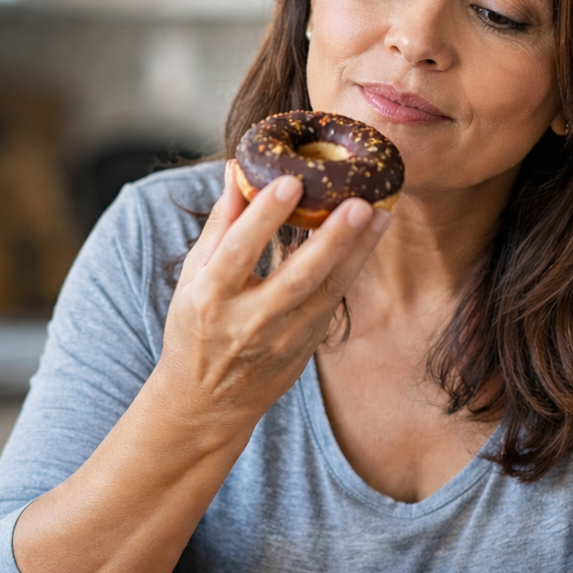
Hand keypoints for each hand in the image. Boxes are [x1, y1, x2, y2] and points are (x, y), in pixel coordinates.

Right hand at [150, 163, 391, 438]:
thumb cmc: (195, 328)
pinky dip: (351, 268)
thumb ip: (219, 225)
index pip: (238, 251)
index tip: (291, 181)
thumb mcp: (193, 278)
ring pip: (325, 292)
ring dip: (356, 253)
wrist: (207, 402)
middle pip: (295, 277)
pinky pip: (332, 302)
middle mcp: (248, 322)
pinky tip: (369, 238)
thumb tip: (237, 170)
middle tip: (358, 203)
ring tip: (379, 215)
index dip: (264, 216)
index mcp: (210, 298)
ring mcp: (282, 339)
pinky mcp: (305, 347)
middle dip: (329, 240)